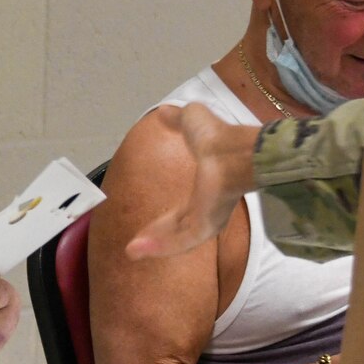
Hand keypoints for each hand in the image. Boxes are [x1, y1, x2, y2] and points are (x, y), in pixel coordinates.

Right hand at [125, 104, 258, 259]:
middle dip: (155, 237)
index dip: (164, 221)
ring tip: (130, 252)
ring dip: (153, 245)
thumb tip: (164, 111)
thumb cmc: (217, 136)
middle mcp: (208, 209)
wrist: (233, 150)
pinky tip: (137, 250)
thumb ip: (177, 121)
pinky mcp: (206, 226)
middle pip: (177, 229)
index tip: (144, 228)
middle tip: (133, 247)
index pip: (183, 213)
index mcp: (207, 191)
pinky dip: (159, 246)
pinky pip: (181, 241)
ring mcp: (208, 219)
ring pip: (177, 238)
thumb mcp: (191, 122)